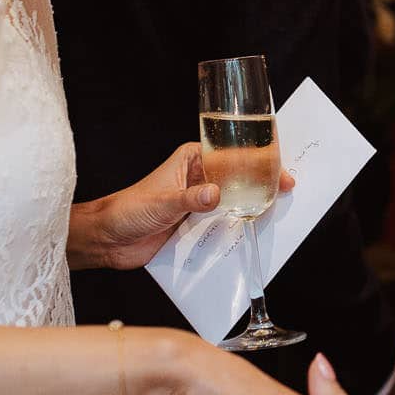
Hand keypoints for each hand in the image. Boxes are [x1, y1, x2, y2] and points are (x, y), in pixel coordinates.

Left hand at [69, 143, 295, 270]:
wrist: (109, 239)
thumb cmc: (129, 209)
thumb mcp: (162, 202)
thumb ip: (189, 199)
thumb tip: (215, 195)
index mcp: (192, 160)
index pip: (231, 154)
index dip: (257, 161)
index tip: (279, 172)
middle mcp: (199, 179)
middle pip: (238, 178)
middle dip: (261, 185)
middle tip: (286, 192)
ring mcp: (199, 203)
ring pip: (233, 203)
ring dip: (250, 210)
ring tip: (276, 215)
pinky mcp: (196, 226)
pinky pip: (222, 227)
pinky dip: (236, 230)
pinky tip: (253, 236)